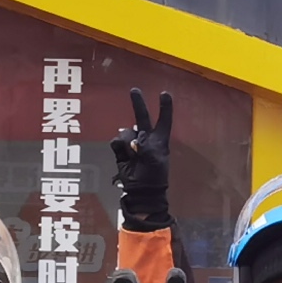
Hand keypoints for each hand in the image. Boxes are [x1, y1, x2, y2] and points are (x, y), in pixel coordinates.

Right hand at [111, 87, 174, 232]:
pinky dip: (120, 148)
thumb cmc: (154, 176)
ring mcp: (132, 144)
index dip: (165, 107)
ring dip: (128, 142)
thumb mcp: (154, 160)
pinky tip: (125, 158)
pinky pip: (116, 142)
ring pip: (126, 132)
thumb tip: (134, 140)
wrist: (141, 192)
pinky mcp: (121, 151)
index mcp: (159, 140)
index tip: (165, 93)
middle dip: (138, 104)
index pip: (164, 120)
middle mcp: (146, 139)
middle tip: (134, 90)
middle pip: (142, 117)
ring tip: (133, 156)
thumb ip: (145, 146)